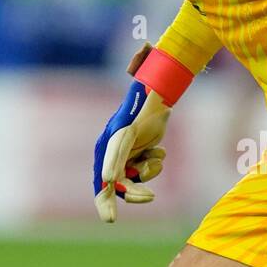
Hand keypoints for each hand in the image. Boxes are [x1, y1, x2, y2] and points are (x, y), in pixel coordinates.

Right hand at [93, 45, 170, 221]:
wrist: (156, 102)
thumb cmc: (152, 94)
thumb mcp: (149, 87)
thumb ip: (145, 70)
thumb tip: (145, 46)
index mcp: (115, 134)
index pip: (110, 154)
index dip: (110, 167)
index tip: (108, 182)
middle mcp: (112, 150)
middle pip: (107, 181)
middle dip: (107, 201)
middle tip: (110, 220)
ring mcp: (120, 159)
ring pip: (129, 183)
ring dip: (146, 176)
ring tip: (159, 156)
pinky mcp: (131, 165)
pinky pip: (141, 178)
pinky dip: (152, 170)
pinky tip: (158, 153)